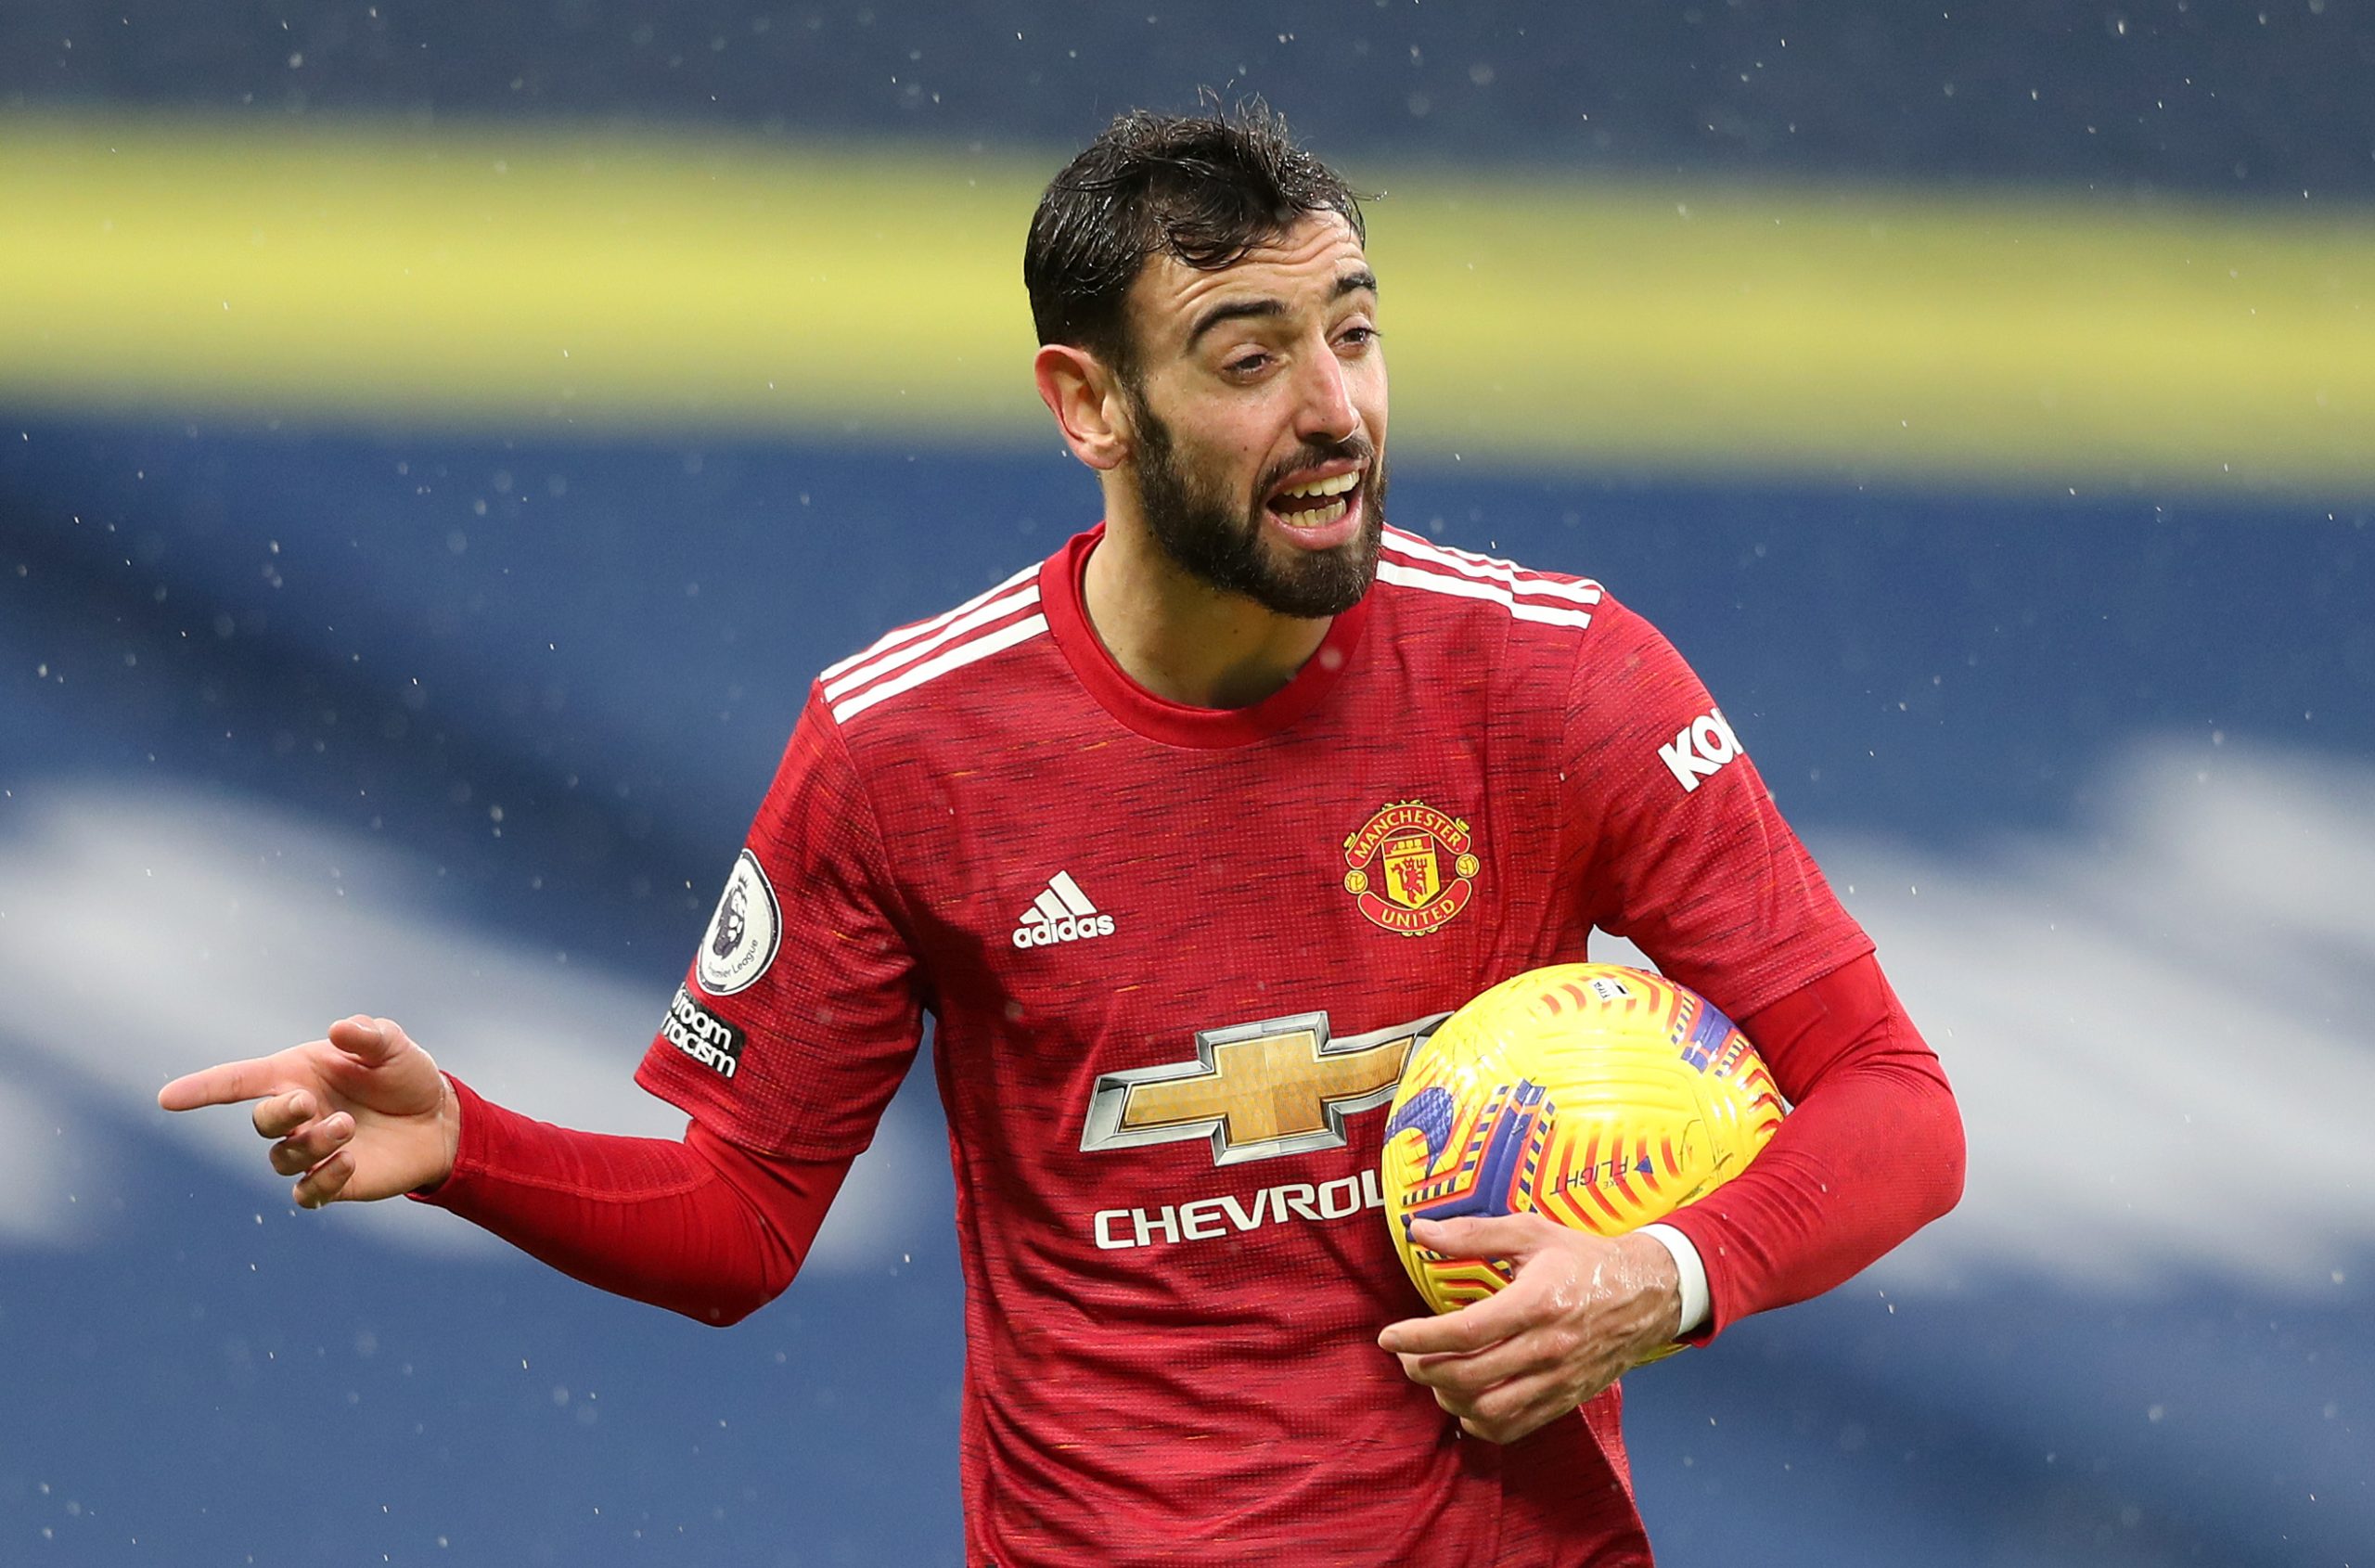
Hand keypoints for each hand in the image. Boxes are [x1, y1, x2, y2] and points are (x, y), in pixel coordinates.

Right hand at [157, 1016, 460, 1207]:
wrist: (439, 1118)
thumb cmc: (405, 1074)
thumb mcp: (393, 1046)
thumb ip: (367, 1036)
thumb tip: (340, 1029)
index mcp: (296, 1075)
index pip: (238, 1082)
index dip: (201, 1089)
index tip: (167, 1098)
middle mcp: (297, 1114)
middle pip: (262, 1122)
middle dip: (279, 1114)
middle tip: (310, 1103)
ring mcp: (311, 1151)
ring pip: (284, 1158)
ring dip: (311, 1143)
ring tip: (347, 1127)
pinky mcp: (333, 1182)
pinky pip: (308, 1193)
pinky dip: (323, 1180)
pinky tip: (351, 1161)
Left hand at [1376, 1214, 1682, 1443]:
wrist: (1648, 1292)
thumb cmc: (1582, 1257)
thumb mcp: (1530, 1231)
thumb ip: (1471, 1234)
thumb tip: (1418, 1230)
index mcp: (1537, 1302)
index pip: (1464, 1331)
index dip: (1417, 1337)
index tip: (1388, 1336)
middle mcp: (1549, 1347)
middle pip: (1469, 1376)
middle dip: (1424, 1369)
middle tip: (1407, 1354)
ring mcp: (1559, 1379)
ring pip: (1489, 1410)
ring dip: (1449, 1399)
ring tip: (1434, 1375)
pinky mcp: (1566, 1399)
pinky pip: (1515, 1428)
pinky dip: (1480, 1423)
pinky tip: (1466, 1401)